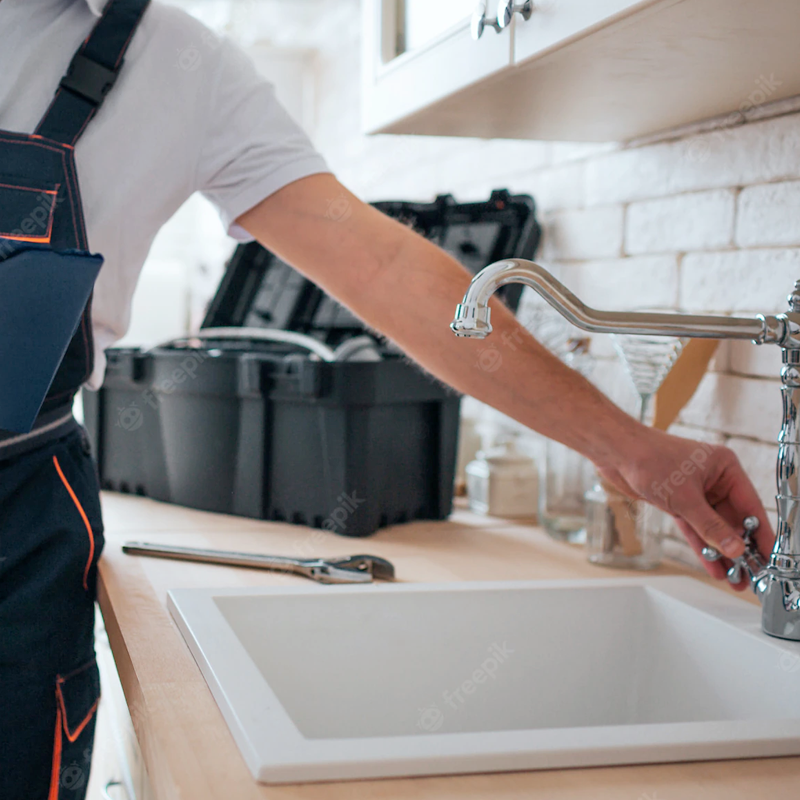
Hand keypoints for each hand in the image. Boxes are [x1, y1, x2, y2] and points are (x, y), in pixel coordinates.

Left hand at [598, 428, 774, 589]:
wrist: (616, 453)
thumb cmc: (649, 460)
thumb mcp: (685, 498)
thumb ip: (711, 526)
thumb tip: (736, 548)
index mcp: (725, 467)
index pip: (751, 506)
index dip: (762, 534)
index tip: (771, 558)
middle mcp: (714, 479)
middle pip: (734, 520)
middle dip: (740, 550)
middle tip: (751, 577)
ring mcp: (696, 492)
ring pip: (714, 527)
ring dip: (722, 553)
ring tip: (734, 579)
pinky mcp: (678, 502)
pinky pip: (695, 528)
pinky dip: (703, 546)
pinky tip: (713, 566)